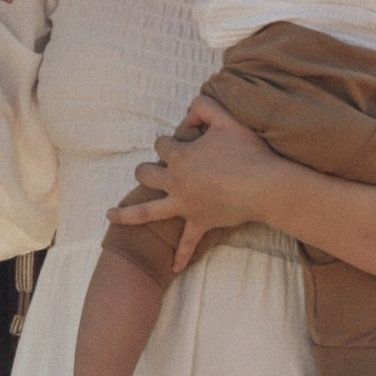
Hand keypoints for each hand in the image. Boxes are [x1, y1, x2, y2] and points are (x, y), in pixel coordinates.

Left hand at [110, 97, 283, 241]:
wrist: (266, 186)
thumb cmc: (248, 152)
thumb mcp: (225, 118)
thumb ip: (203, 106)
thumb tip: (188, 111)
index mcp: (179, 157)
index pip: (161, 145)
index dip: (170, 141)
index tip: (185, 140)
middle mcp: (176, 183)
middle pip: (145, 175)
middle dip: (146, 171)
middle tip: (153, 171)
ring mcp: (185, 206)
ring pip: (147, 212)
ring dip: (127, 214)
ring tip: (109, 215)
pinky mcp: (200, 223)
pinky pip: (187, 243)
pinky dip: (180, 255)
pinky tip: (173, 268)